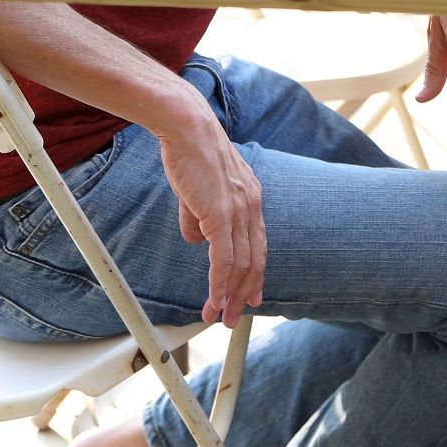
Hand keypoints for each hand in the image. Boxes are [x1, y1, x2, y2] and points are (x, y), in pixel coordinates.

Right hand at [153, 99, 263, 326]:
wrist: (188, 129)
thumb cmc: (190, 154)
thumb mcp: (199, 191)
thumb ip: (199, 218)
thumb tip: (197, 240)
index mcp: (250, 199)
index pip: (258, 244)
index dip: (255, 273)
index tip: (251, 295)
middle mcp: (252, 206)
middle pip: (254, 260)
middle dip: (244, 292)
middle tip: (234, 316)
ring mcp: (239, 211)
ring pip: (240, 265)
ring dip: (230, 295)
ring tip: (220, 317)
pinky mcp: (222, 215)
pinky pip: (224, 259)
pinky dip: (220, 284)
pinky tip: (214, 299)